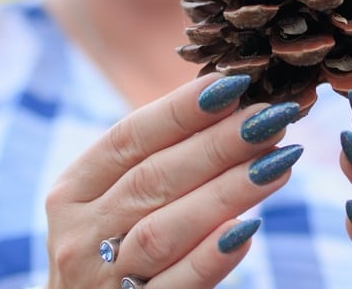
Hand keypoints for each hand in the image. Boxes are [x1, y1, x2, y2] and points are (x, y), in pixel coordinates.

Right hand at [44, 73, 302, 287]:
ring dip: (226, 191)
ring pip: (165, 229)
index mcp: (73, 193)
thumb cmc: (117, 252)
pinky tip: (249, 229)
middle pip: (152, 179)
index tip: (233, 82)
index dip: (180, 109)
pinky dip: (211, 256)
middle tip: (271, 117)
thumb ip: (159, 163)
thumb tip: (233, 102)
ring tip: (279, 161)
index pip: (128, 138)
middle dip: (217, 144)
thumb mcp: (116, 206)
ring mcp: (100, 281)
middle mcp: (79, 235)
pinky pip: (177, 284)